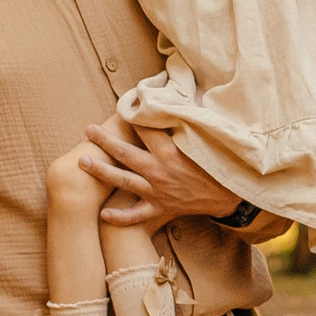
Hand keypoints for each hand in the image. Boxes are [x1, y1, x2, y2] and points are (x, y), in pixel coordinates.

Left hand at [81, 121, 239, 227]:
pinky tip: (103, 212)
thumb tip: (175, 99)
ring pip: (122, 181)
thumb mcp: (205, 139)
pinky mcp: (160, 209)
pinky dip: (119, 216)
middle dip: (104, 140)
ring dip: (101, 171)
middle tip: (88, 130)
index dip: (132, 115)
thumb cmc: (218, 164)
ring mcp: (157, 191)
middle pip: (124, 153)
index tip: (122, 106)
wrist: (232, 196)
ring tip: (83, 162)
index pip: (144, 128)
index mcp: (170, 151)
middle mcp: (159, 171)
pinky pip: (136, 215)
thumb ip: (187, 121)